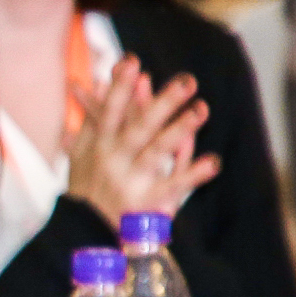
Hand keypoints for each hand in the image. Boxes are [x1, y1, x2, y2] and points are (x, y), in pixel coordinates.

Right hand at [66, 55, 219, 224]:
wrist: (86, 235)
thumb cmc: (88, 188)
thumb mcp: (81, 152)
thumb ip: (90, 118)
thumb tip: (92, 84)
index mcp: (99, 146)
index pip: (109, 111)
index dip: (119, 87)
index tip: (131, 61)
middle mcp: (114, 161)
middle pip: (138, 127)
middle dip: (161, 103)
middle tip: (187, 81)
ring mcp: (131, 181)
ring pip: (156, 152)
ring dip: (179, 130)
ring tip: (202, 109)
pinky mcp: (147, 202)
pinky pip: (173, 186)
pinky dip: (193, 174)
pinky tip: (214, 161)